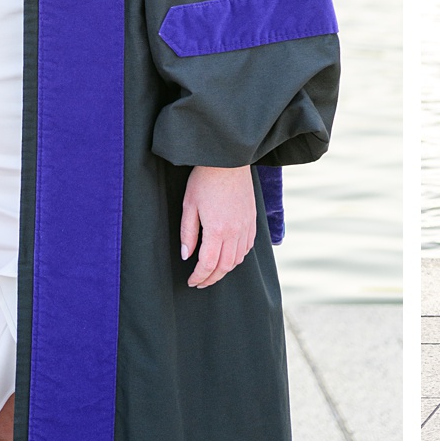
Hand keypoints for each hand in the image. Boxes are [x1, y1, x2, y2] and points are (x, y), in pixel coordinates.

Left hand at [179, 165, 258, 289]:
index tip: (191, 281)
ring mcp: (246, 225)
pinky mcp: (252, 219)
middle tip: (201, 282)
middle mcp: (235, 231)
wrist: (228, 159)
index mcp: (217, 229)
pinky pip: (248, 246)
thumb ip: (188, 233)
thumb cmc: (205, 179)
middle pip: (225, 266)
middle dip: (212, 278)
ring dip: (225, 269)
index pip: (209, 264)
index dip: (199, 276)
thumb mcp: (189, 205)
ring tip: (213, 270)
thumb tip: (187, 256)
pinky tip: (229, 255)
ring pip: (238, 258)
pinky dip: (238, 256)